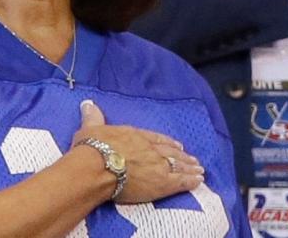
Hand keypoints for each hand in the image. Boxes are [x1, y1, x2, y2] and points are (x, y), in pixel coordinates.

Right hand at [70, 99, 203, 204]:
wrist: (97, 167)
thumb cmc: (92, 148)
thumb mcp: (91, 128)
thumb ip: (93, 117)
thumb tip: (87, 103)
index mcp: (134, 135)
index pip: (155, 138)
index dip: (167, 142)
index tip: (177, 145)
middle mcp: (149, 149)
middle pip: (170, 152)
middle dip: (182, 156)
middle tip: (193, 159)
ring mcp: (158, 165)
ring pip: (178, 166)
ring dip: (190, 168)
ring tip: (199, 170)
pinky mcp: (161, 183)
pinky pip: (180, 182)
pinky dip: (191, 181)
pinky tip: (198, 181)